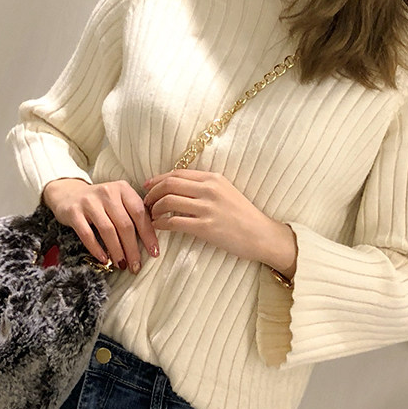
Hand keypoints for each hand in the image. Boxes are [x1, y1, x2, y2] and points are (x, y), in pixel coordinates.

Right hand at [41, 178, 159, 273]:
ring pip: (107, 230)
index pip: (139, 213)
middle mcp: (107, 192)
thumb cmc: (100, 203)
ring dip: (116, 251)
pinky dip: (96, 249)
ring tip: (122, 265)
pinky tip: (104, 259)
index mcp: (122, 189)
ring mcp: (89, 201)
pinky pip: (87, 234)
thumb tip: (151, 241)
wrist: (67, 193)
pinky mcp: (74, 212)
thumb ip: (133, 214)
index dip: (148, 234)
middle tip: (136, 266)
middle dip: (132, 248)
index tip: (154, 252)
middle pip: (124, 224)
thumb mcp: (118, 201)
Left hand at [142, 169, 291, 269]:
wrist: (261, 235)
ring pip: (168, 201)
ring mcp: (207, 208)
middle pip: (169, 184)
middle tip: (146, 203)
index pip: (177, 174)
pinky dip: (161, 224)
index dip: (158, 179)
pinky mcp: (206, 227)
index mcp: (213, 178)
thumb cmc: (243, 216)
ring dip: (154, 209)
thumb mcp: (226, 192)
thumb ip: (204, 187)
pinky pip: (174, 222)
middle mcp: (209, 189)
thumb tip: (178, 188)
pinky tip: (158, 227)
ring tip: (152, 216)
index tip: (147, 187)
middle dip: (152, 193)